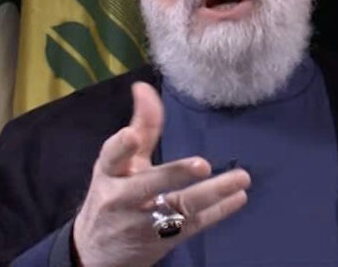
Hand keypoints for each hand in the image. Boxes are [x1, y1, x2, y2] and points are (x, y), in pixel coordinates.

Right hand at [73, 82, 250, 266]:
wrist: (97, 253)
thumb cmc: (113, 194)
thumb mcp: (118, 163)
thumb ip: (139, 126)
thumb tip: (143, 87)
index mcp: (109, 173)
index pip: (111, 157)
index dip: (121, 147)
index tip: (131, 136)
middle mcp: (122, 198)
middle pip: (150, 185)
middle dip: (174, 175)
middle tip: (202, 165)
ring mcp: (142, 223)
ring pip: (179, 207)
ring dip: (212, 193)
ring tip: (241, 178)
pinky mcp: (162, 240)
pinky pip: (193, 225)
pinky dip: (218, 212)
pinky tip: (238, 197)